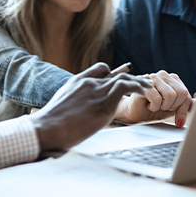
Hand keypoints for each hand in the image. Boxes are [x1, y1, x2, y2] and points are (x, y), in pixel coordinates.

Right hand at [29, 63, 152, 152]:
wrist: (46, 127)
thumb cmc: (50, 125)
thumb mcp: (61, 107)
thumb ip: (73, 105)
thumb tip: (77, 117)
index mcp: (77, 82)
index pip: (100, 69)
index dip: (113, 73)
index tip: (122, 80)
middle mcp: (89, 83)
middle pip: (116, 75)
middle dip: (131, 78)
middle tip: (143, 83)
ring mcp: (96, 91)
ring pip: (123, 79)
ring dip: (138, 82)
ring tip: (148, 87)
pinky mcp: (104, 103)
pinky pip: (125, 88)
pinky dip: (137, 87)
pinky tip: (144, 92)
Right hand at [114, 71, 191, 126]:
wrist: (133, 112)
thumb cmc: (152, 109)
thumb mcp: (172, 109)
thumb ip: (185, 105)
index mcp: (173, 79)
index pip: (186, 94)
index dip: (183, 109)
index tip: (178, 119)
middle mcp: (164, 75)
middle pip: (181, 93)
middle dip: (172, 106)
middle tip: (162, 108)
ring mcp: (153, 77)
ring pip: (170, 95)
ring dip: (162, 106)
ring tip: (155, 105)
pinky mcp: (144, 84)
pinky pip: (157, 99)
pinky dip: (154, 107)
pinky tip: (148, 105)